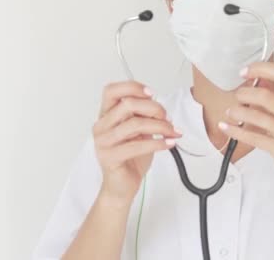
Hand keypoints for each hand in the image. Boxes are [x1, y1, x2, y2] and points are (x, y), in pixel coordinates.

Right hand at [92, 81, 181, 203]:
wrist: (122, 186)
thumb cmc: (130, 158)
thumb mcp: (139, 132)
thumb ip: (144, 117)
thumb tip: (161, 108)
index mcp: (106, 116)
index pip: (112, 91)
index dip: (132, 87)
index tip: (151, 93)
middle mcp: (101, 126)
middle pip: (127, 104)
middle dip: (153, 108)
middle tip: (167, 118)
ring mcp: (103, 142)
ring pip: (135, 124)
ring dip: (160, 126)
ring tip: (172, 132)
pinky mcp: (110, 157)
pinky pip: (137, 145)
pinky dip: (158, 143)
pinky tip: (169, 143)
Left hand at [218, 63, 273, 183]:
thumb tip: (260, 80)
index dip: (261, 69)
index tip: (245, 71)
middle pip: (266, 95)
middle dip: (245, 93)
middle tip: (237, 96)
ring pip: (258, 116)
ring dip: (238, 111)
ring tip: (230, 111)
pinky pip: (254, 137)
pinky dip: (236, 131)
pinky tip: (226, 127)